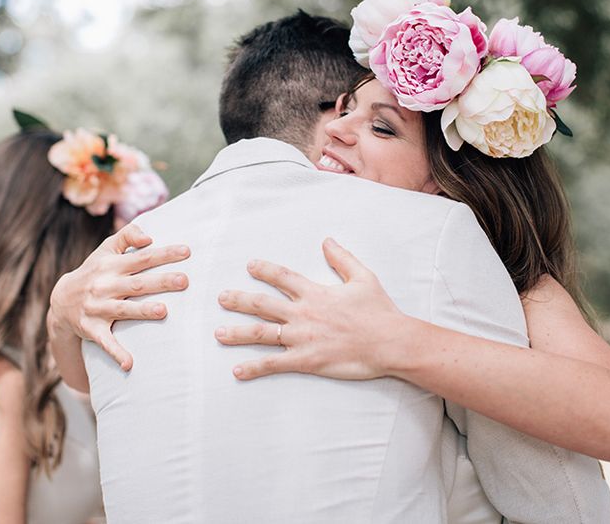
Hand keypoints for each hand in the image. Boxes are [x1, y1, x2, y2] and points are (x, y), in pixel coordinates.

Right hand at [49, 223, 189, 370]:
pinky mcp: (91, 328)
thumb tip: (149, 238)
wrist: (61, 299)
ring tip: (163, 311)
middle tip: (184, 281)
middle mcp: (105, 285)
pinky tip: (129, 364)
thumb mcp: (106, 249)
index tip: (187, 252)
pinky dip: (116, 352)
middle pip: (137, 284)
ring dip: (142, 311)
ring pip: (122, 310)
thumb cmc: (94, 270)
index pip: (142, 258)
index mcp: (112, 265)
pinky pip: (105, 342)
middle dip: (160, 282)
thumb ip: (128, 236)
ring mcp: (98, 308)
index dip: (164, 254)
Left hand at [215, 238, 407, 380]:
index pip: (283, 277)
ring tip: (218, 333)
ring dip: (238, 333)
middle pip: (263, 304)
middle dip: (239, 300)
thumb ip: (342, 258)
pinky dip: (255, 367)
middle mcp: (303, 313)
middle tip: (220, 297)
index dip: (264, 270)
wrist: (391, 342)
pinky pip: (275, 364)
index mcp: (315, 293)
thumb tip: (327, 240)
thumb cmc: (380, 311)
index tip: (249, 265)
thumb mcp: (363, 277)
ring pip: (262, 334)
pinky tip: (237, 370)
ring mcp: (303, 337)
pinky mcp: (307, 360)